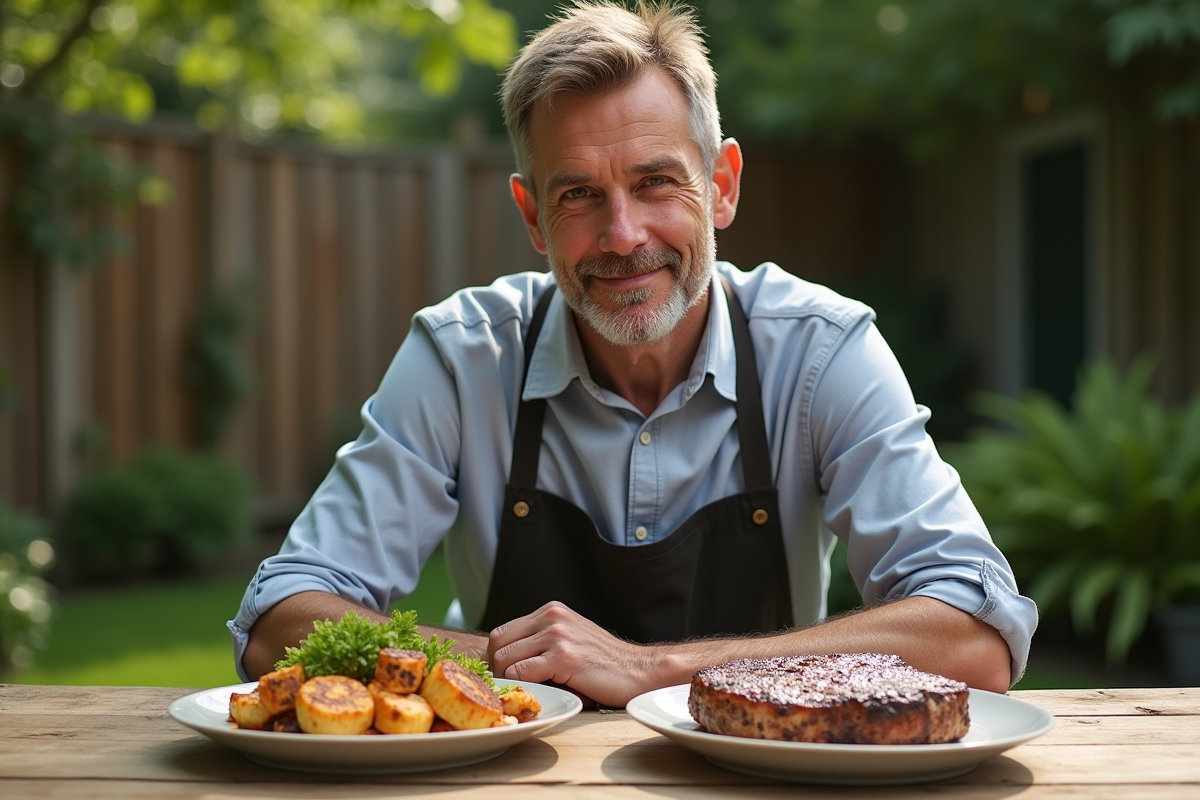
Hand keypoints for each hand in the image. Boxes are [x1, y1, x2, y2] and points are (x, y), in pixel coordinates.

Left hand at [486, 601, 659, 707]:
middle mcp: (551, 617)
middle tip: (510, 689)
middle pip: (497, 643)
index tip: (506, 677)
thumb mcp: (570, 639)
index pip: (502, 632)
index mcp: (551, 611)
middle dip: (497, 670)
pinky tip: (537, 693)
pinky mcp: (563, 657)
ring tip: (523, 692)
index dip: (498, 658)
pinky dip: (521, 686)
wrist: (638, 670)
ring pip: (504, 659)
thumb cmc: (604, 663)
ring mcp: (557, 635)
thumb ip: (542, 641)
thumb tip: (503, 663)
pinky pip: (521, 672)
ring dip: (508, 681)